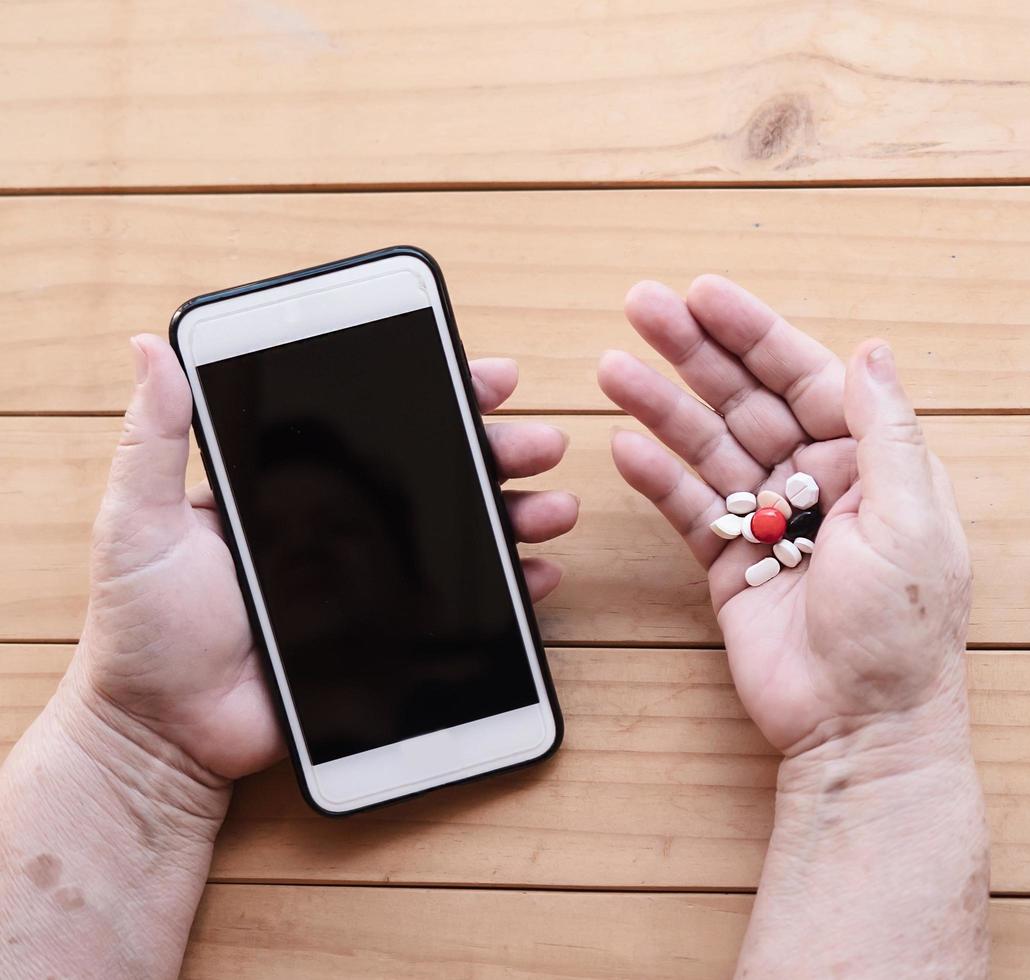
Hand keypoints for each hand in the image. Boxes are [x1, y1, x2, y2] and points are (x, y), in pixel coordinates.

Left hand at [70, 335, 577, 784]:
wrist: (165, 734)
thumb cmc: (141, 628)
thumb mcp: (139, 520)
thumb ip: (156, 438)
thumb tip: (149, 346)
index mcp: (295, 491)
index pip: (379, 429)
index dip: (441, 400)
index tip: (490, 380)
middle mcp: (345, 530)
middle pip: (441, 477)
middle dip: (502, 453)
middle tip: (542, 442)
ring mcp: (375, 586)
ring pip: (464, 537)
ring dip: (519, 515)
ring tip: (553, 507)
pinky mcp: (394, 641)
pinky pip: (466, 609)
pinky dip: (511, 590)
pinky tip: (538, 574)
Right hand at [597, 276, 971, 754]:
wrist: (863, 727)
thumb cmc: (902, 632)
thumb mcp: (910, 519)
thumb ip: (885, 431)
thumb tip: (872, 351)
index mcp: (871, 463)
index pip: (806, 376)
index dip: (755, 333)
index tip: (706, 293)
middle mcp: (820, 483)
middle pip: (748, 399)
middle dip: (696, 351)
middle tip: (642, 306)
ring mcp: (773, 523)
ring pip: (710, 448)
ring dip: (663, 405)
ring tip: (613, 368)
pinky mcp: (732, 566)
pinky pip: (690, 509)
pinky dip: (658, 476)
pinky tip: (626, 443)